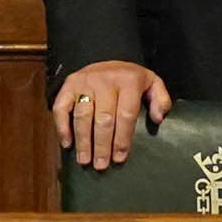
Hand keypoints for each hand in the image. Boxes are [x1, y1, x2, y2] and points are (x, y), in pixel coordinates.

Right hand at [52, 59, 169, 170]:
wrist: (106, 56)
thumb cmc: (129, 78)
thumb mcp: (152, 83)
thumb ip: (160, 100)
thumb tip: (157, 118)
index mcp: (128, 81)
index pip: (125, 115)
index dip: (122, 139)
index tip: (119, 157)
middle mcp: (105, 80)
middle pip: (103, 119)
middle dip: (102, 145)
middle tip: (101, 165)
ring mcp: (84, 82)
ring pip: (82, 116)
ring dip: (83, 141)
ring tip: (85, 160)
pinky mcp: (69, 84)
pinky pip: (61, 107)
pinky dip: (62, 126)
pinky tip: (67, 143)